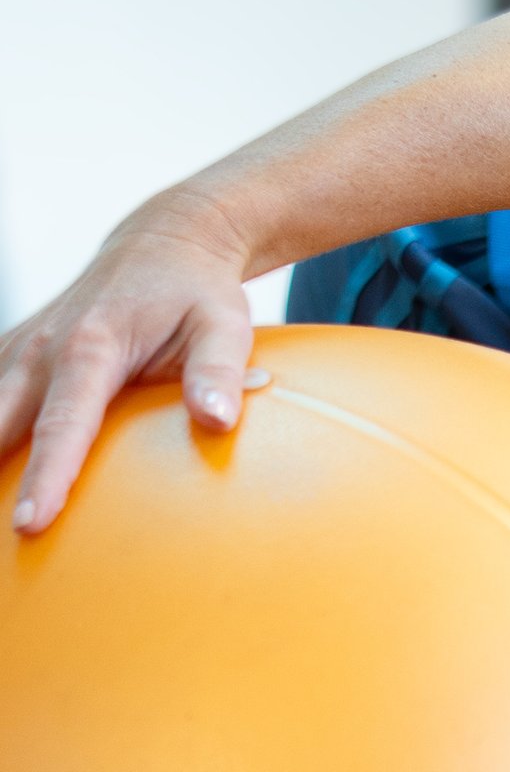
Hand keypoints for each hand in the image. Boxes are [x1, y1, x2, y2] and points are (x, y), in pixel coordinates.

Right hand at [1, 199, 262, 532]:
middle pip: (0, 422)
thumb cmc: (199, 294)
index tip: (30, 522)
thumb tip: (216, 420)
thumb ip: (219, 373)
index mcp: (92, 345)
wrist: (164, 242)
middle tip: (2, 530)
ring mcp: (24, 348)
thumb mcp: (224, 325)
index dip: (46, 475)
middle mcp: (45, 346)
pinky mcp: (16, 353)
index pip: (64, 422)